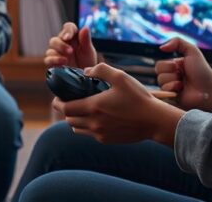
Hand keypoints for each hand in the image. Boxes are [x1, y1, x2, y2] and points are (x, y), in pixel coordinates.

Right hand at [44, 22, 96, 68]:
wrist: (85, 77)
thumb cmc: (87, 62)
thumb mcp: (89, 51)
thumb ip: (86, 40)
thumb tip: (85, 27)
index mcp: (73, 36)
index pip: (68, 27)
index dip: (67, 30)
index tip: (68, 37)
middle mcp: (63, 42)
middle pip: (57, 38)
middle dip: (62, 44)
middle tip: (70, 51)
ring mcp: (57, 52)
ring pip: (51, 47)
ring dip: (58, 51)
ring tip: (67, 60)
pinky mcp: (53, 62)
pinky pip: (48, 59)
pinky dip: (54, 60)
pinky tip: (62, 63)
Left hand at [54, 63, 184, 146]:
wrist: (154, 121)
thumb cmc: (138, 98)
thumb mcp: (120, 77)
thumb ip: (100, 70)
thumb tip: (86, 72)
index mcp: (94, 107)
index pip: (65, 108)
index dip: (58, 102)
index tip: (58, 96)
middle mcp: (94, 123)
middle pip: (68, 119)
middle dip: (65, 110)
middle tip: (69, 100)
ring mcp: (100, 134)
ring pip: (77, 129)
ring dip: (74, 119)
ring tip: (81, 109)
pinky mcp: (106, 140)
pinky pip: (89, 134)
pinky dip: (87, 126)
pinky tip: (95, 117)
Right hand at [155, 37, 211, 112]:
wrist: (210, 88)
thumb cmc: (202, 70)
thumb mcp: (192, 51)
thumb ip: (177, 42)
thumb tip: (161, 47)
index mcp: (173, 66)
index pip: (159, 65)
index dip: (168, 65)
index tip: (180, 67)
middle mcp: (171, 77)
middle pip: (158, 73)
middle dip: (171, 73)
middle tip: (182, 75)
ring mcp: (171, 88)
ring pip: (160, 82)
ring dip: (173, 81)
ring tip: (183, 84)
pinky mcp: (172, 97)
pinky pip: (164, 92)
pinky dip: (172, 88)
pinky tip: (182, 89)